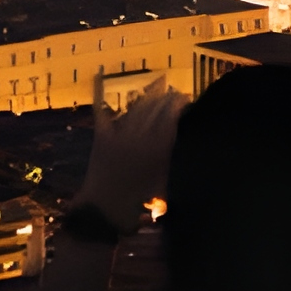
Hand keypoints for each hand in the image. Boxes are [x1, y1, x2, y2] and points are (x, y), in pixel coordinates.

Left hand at [78, 85, 182, 222]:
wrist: (104, 212)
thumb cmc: (141, 202)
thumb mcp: (168, 181)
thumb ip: (176, 158)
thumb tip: (187, 139)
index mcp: (159, 147)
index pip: (173, 117)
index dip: (182, 105)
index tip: (190, 100)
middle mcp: (140, 136)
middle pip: (157, 109)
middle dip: (168, 98)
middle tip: (178, 93)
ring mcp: (119, 135)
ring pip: (137, 108)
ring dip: (148, 95)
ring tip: (159, 86)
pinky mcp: (102, 138)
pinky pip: (102, 113)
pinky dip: (100, 96)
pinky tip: (100, 78)